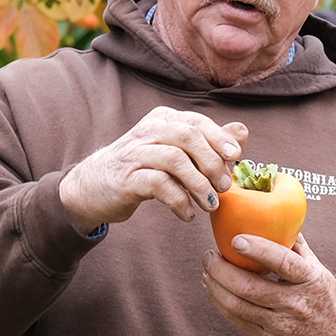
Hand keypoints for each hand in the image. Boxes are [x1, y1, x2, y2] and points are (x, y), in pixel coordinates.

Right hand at [59, 108, 247, 230]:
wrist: (92, 188)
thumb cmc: (143, 170)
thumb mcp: (175, 152)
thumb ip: (208, 143)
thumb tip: (242, 132)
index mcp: (162, 120)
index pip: (196, 122)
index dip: (219, 138)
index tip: (236, 157)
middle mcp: (148, 131)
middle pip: (187, 136)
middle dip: (212, 162)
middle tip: (224, 186)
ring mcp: (135, 154)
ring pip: (175, 160)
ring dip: (199, 185)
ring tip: (210, 205)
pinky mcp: (126, 178)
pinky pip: (159, 185)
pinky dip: (179, 201)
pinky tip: (187, 215)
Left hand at [201, 232, 335, 335]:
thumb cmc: (322, 296)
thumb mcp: (317, 268)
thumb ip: (296, 245)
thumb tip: (277, 215)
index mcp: (310, 280)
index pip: (284, 263)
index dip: (259, 250)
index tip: (236, 239)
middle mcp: (295, 303)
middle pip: (249, 288)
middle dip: (221, 270)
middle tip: (209, 255)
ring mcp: (280, 324)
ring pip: (237, 306)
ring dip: (215, 287)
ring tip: (207, 272)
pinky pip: (237, 320)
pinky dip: (220, 303)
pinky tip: (214, 290)